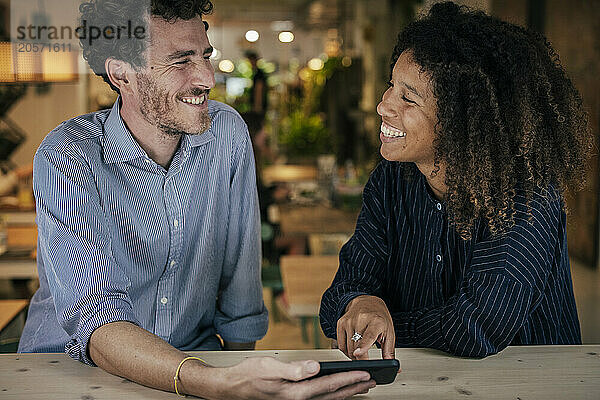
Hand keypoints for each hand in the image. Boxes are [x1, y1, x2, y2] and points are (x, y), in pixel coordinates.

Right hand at [217, 357, 375, 399]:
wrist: (231, 388)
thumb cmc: (247, 375)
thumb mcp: (268, 367)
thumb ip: (293, 369)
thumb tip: (314, 367)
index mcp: (294, 393)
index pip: (328, 385)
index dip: (348, 379)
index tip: (364, 375)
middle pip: (333, 396)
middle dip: (354, 388)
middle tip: (372, 381)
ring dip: (346, 393)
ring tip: (361, 386)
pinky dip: (333, 395)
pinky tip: (337, 391)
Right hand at [337, 295, 394, 359]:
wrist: (367, 302)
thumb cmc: (379, 317)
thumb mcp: (389, 332)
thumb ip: (389, 351)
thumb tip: (395, 367)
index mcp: (376, 321)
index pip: (369, 335)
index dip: (363, 346)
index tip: (359, 354)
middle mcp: (361, 319)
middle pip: (356, 345)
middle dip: (360, 358)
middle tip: (366, 361)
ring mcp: (349, 321)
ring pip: (348, 347)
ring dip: (353, 356)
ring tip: (361, 353)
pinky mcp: (341, 323)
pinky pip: (341, 344)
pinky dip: (346, 351)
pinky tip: (353, 349)